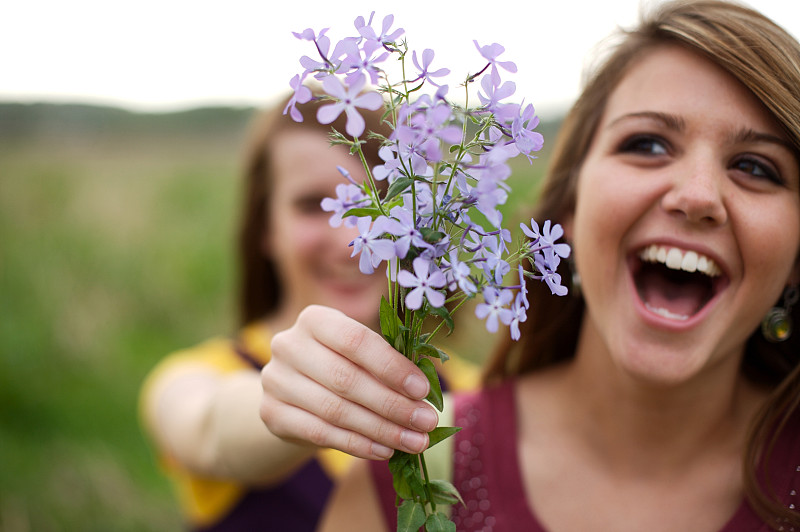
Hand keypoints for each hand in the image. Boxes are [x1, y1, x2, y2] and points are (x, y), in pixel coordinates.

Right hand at [260, 305, 438, 459]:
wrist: (294, 394)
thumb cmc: (341, 365)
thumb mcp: (361, 355)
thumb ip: (389, 365)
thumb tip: (425, 393)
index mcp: (315, 319)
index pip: (355, 340)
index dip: (391, 366)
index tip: (423, 390)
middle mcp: (288, 344)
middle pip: (346, 379)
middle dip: (393, 404)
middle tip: (426, 422)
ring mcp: (275, 380)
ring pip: (335, 410)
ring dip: (381, 429)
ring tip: (414, 441)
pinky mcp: (272, 413)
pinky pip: (320, 433)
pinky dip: (357, 444)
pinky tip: (385, 450)